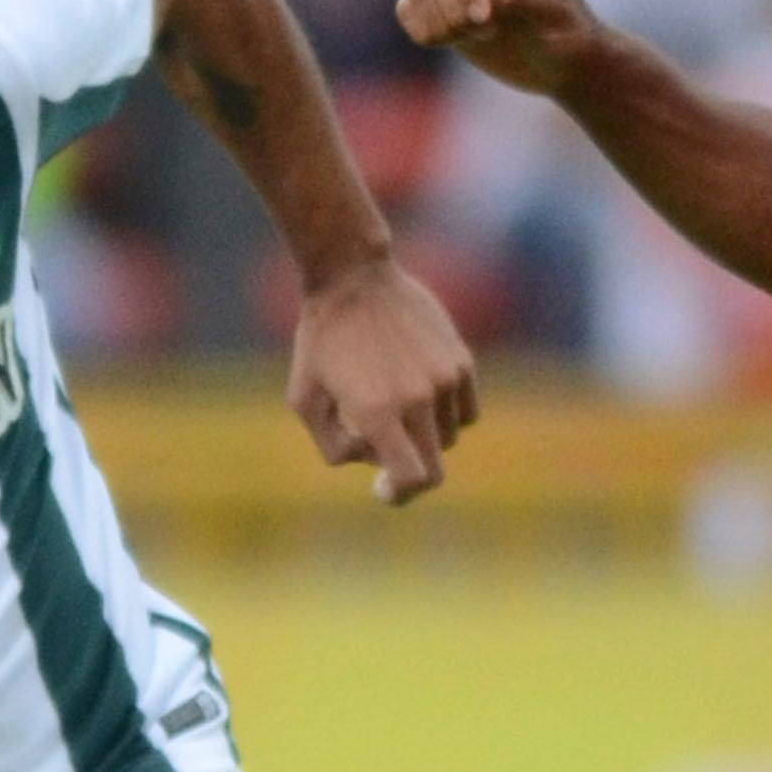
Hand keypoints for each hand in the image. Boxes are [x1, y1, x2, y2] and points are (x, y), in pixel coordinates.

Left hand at [290, 257, 476, 503]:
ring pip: (449, 438)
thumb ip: (334, 448)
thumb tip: (374, 461)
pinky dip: (447, 416)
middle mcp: (417, 397)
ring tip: (395, 411)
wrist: (353, 277)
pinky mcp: (461, 361)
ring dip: (424, 438)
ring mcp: (445, 378)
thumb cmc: (321, 341)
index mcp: (377, 411)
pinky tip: (419, 395)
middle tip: (390, 468)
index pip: (413, 477)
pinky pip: (467, 411)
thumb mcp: (305, 401)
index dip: (400, 494)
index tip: (383, 488)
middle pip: (436, 468)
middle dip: (412, 476)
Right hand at [394, 0, 605, 97]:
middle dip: (454, 10)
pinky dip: (422, 29)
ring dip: (437, 21)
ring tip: (473, 37)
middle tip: (489, 33)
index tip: (483, 19)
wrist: (561, 61)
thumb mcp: (556, 8)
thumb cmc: (567, 28)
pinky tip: (452, 41)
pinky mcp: (441, 10)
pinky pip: (408, 12)